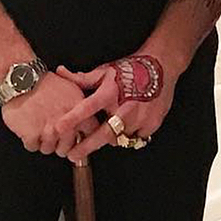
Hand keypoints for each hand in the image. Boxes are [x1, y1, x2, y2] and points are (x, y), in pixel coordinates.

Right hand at [0, 72, 85, 154]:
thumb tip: (85, 118)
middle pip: (67, 148)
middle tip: (53, 135)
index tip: (77, 139)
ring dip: (43, 142)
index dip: (84, 137)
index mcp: (78, 109)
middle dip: (59, 145)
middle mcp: (66, 122)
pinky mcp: (32, 135)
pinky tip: (28, 126)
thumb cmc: (43, 83)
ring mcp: (49, 130)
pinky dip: (29, 140)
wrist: (21, 79)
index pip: (90, 131)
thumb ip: (81, 105)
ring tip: (38, 126)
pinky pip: (32, 147)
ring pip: (48, 149)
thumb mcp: (70, 88)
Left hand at [53, 59, 177, 160]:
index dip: (72, 119)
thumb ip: (82, 78)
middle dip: (86, 147)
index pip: (87, 108)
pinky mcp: (151, 124)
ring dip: (113, 137)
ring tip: (112, 127)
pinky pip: (136, 137)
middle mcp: (124, 107)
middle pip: (102, 134)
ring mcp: (139, 118)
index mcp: (110, 93)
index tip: (59, 128)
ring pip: (120, 137)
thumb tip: (61, 72)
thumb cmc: (130, 68)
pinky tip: (131, 122)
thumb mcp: (105, 71)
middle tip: (72, 155)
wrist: (161, 66)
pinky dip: (131, 133)